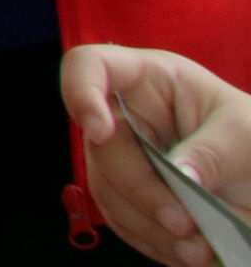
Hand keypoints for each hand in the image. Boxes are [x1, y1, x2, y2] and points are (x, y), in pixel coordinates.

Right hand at [70, 44, 250, 266]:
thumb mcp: (248, 136)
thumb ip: (213, 151)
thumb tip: (180, 174)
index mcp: (150, 80)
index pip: (90, 66)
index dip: (81, 91)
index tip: (100, 132)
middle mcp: (127, 115)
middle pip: (101, 146)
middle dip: (142, 190)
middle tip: (185, 224)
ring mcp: (125, 156)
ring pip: (107, 190)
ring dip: (150, 226)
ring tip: (199, 250)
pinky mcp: (129, 196)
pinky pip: (123, 221)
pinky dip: (153, 242)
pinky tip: (186, 251)